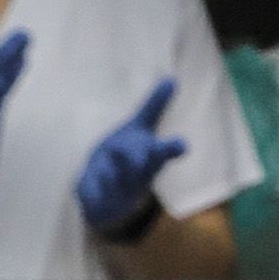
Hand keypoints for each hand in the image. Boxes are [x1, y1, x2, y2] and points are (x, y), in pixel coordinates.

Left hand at [75, 75, 186, 244]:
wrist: (108, 199)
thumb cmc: (129, 155)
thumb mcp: (139, 127)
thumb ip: (155, 106)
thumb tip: (172, 78)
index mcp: (149, 156)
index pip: (163, 151)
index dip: (172, 148)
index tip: (183, 145)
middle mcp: (138, 175)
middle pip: (143, 167)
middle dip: (140, 157)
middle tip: (141, 152)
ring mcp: (121, 190)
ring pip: (120, 179)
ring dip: (118, 168)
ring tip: (114, 152)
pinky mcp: (102, 201)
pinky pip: (98, 193)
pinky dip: (96, 184)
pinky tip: (96, 176)